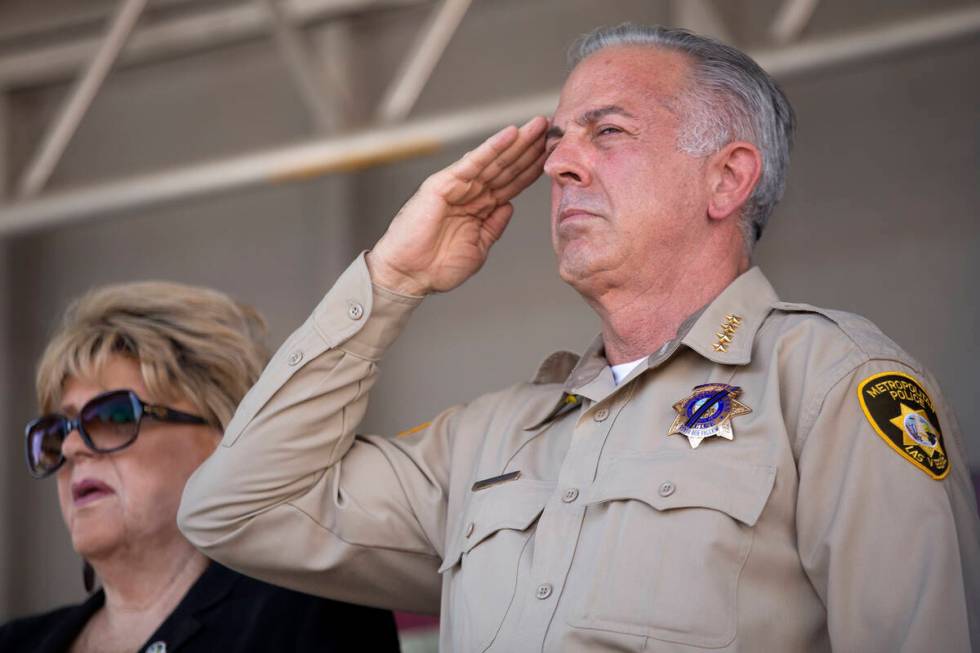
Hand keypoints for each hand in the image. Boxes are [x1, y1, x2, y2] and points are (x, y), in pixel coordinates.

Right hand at [367, 116, 547, 294]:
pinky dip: (492, 147)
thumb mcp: (478, 248)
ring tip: (538, 125)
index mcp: (480, 208)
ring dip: (517, 142)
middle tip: (552, 127)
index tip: (554, 154)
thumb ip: (494, 226)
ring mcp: (457, 186)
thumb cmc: (437, 267)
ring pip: (494, 160)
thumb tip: (510, 206)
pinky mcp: (443, 184)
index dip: (532, 169)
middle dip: (530, 148)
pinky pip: (473, 162)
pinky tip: (510, 134)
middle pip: (507, 167)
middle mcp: (471, 193)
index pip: (512, 184)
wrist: (409, 276)